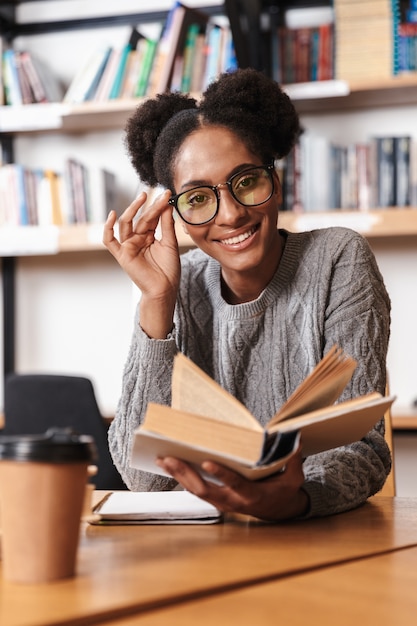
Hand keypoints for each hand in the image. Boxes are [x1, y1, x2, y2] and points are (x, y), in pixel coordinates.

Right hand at [103, 190, 180, 337]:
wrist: (164, 289)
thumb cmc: (168, 270)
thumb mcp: (170, 244)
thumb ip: (166, 225)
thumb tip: (167, 205)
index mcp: (149, 237)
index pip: (152, 217)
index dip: (158, 206)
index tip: (166, 195)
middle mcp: (137, 239)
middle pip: (141, 218)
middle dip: (149, 206)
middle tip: (157, 194)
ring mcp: (128, 246)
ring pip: (126, 224)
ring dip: (133, 210)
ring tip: (142, 197)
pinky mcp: (122, 255)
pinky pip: (110, 241)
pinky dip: (108, 228)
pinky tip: (113, 215)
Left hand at [156, 446, 308, 521]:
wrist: (279, 512)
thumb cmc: (284, 492)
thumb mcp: (293, 479)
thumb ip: (293, 462)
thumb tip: (295, 440)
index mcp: (251, 495)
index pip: (233, 484)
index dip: (220, 474)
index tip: (206, 462)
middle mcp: (232, 501)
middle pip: (204, 489)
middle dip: (185, 473)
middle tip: (169, 458)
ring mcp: (222, 502)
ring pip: (195, 490)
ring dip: (178, 475)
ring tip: (163, 459)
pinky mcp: (216, 500)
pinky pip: (195, 490)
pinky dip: (181, 478)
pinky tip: (170, 466)